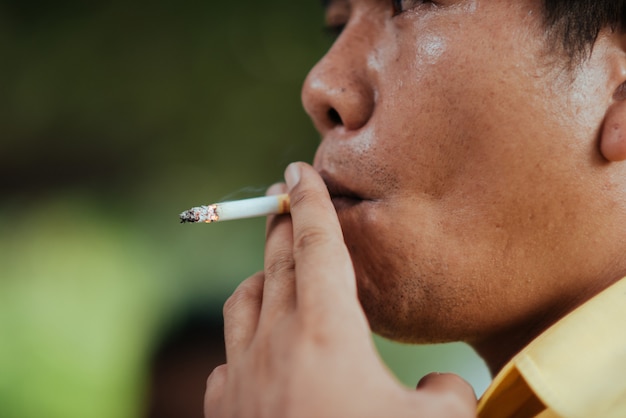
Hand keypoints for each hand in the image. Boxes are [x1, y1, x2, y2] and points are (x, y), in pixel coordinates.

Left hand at [204, 162, 476, 417]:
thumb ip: (447, 391)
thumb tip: (439, 381)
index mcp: (324, 332)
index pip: (316, 245)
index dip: (310, 202)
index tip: (299, 169)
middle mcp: (274, 343)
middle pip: (276, 263)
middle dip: (282, 224)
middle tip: (284, 198)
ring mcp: (240, 377)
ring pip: (243, 302)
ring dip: (260, 279)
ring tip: (275, 273)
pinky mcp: (222, 412)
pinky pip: (227, 357)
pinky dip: (243, 341)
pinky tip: (258, 355)